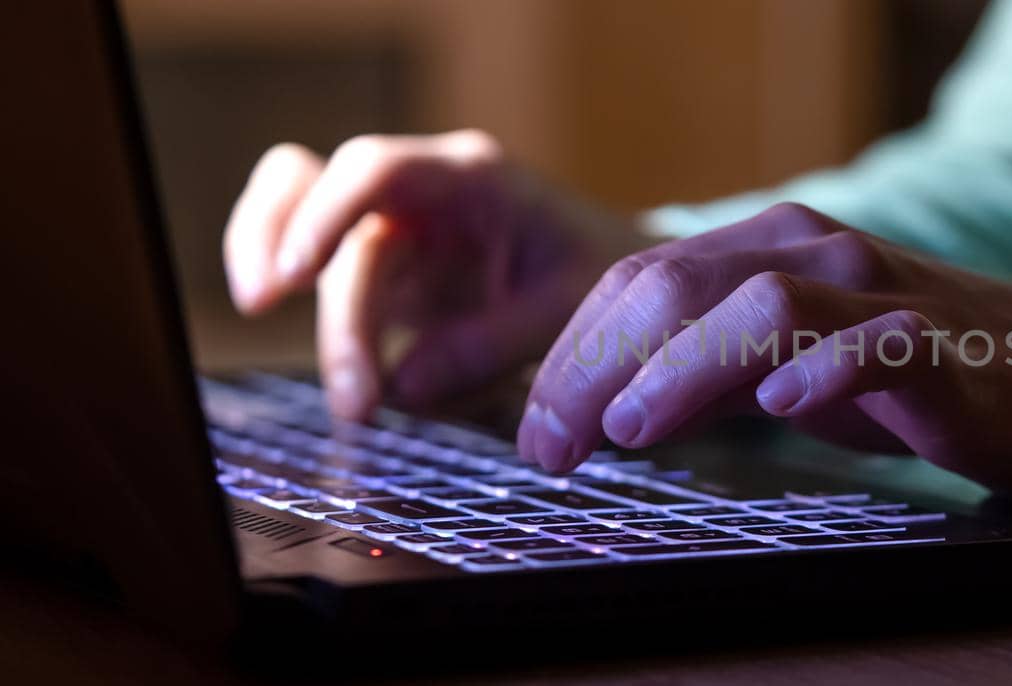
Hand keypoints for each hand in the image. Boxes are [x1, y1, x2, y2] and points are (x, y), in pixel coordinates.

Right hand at [222, 130, 645, 417]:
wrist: (608, 267)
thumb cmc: (594, 271)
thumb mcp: (567, 307)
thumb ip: (492, 342)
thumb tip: (404, 386)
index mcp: (470, 178)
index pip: (373, 170)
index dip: (323, 214)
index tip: (296, 278)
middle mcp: (419, 192)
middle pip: (334, 228)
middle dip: (339, 319)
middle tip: (358, 403)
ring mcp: (393, 226)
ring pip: (307, 242)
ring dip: (319, 323)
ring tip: (354, 407)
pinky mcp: (383, 267)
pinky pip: (324, 277)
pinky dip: (319, 319)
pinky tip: (352, 380)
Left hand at [520, 203, 1011, 493]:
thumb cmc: (935, 373)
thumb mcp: (805, 364)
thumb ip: (717, 369)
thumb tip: (608, 408)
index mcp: (777, 250)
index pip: (641, 281)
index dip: (572, 354)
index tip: (538, 433)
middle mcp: (822, 255)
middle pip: (675, 286)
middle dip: (591, 367)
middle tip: (548, 446)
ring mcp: (885, 298)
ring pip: (758, 304)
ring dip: (678, 368)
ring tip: (626, 430)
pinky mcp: (946, 352)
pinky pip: (875, 348)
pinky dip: (822, 371)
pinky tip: (781, 407)